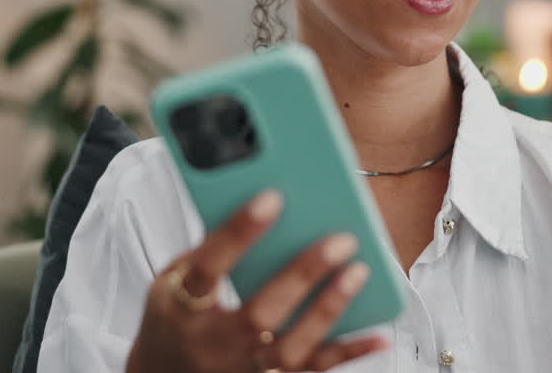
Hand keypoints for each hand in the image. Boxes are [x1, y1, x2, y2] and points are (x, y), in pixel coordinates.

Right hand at [126, 190, 386, 372]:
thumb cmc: (175, 315)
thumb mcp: (172, 278)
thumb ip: (211, 246)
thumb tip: (264, 197)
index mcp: (178, 308)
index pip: (207, 268)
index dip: (237, 233)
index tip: (273, 196)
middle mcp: (211, 345)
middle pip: (258, 314)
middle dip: (302, 275)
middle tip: (342, 239)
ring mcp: (241, 370)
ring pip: (289, 350)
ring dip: (328, 311)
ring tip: (359, 272)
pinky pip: (312, 371)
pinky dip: (348, 352)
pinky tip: (379, 333)